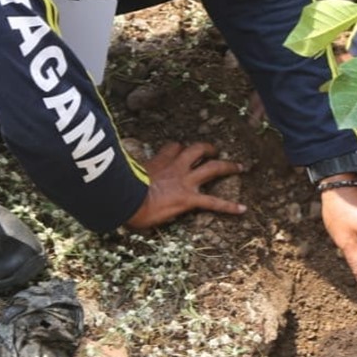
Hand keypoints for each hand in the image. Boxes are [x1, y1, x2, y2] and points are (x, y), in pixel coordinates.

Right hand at [125, 141, 246, 229]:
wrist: (127, 201)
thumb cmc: (120, 190)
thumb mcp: (123, 176)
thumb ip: (126, 173)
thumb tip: (114, 172)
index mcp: (158, 162)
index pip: (173, 147)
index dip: (178, 149)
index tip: (179, 150)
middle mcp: (175, 167)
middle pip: (196, 149)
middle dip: (207, 148)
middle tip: (214, 149)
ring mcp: (185, 182)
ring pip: (212, 168)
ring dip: (227, 166)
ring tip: (239, 167)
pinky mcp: (189, 198)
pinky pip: (213, 202)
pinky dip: (229, 206)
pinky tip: (242, 209)